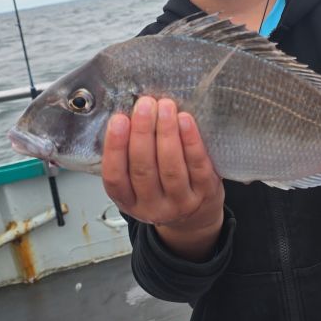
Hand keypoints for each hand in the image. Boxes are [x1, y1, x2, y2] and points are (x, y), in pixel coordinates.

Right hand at [102, 96, 224, 259]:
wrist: (196, 216)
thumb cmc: (164, 189)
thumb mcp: (138, 183)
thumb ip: (130, 155)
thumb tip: (130, 114)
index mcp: (128, 201)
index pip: (115, 177)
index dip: (115, 147)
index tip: (119, 120)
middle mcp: (152, 206)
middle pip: (143, 169)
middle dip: (143, 132)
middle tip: (145, 105)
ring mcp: (180, 202)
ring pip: (170, 167)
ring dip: (166, 133)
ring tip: (165, 107)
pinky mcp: (205, 192)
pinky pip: (197, 165)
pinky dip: (190, 141)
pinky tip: (185, 121)